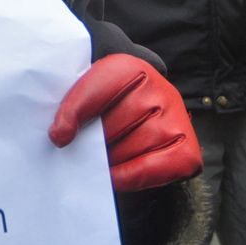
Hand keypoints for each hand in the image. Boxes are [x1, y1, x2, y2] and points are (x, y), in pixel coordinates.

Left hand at [49, 54, 201, 192]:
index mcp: (129, 67)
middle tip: (89, 146)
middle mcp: (159, 89)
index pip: (96, 91)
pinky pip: (158, 168)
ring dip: (112, 159)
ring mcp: (176, 117)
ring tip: (105, 155)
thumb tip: (61, 137)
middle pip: (114, 125)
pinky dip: (132, 177)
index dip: (75, 113)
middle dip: (96, 142)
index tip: (59, 136)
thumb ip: (74, 106)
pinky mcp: (187, 147)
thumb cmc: (108, 100)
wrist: (142, 102)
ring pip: (133, 148)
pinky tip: (116, 175)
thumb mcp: (90, 90)